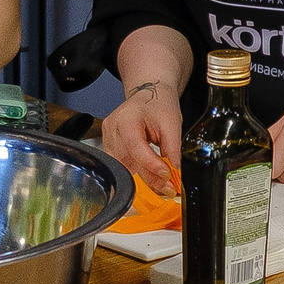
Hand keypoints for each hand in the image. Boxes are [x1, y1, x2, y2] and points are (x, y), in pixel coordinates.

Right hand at [100, 79, 184, 196]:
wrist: (150, 95)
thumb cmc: (159, 105)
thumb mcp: (172, 123)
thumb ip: (173, 148)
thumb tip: (176, 172)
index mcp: (126, 118)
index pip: (135, 147)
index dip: (151, 164)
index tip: (167, 175)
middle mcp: (112, 129)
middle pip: (128, 161)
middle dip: (150, 178)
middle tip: (169, 188)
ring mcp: (108, 138)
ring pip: (124, 167)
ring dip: (144, 179)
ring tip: (163, 186)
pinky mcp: (110, 147)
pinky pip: (122, 165)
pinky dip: (137, 173)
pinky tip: (151, 179)